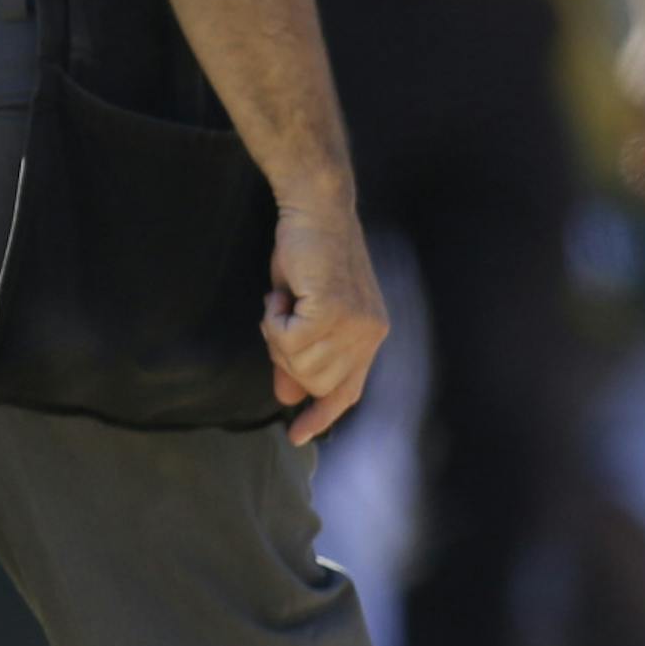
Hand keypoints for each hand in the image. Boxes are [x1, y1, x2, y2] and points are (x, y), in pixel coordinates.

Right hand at [261, 198, 388, 445]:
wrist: (315, 208)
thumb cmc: (307, 253)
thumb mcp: (302, 311)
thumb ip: (299, 354)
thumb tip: (287, 396)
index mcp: (369, 334)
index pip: (348, 390)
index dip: (322, 415)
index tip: (299, 437)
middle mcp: (370, 335)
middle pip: (315, 383)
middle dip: (285, 358)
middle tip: (280, 315)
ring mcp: (355, 325)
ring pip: (300, 365)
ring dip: (277, 334)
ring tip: (284, 299)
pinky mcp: (334, 312)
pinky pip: (289, 341)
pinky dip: (274, 320)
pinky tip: (282, 293)